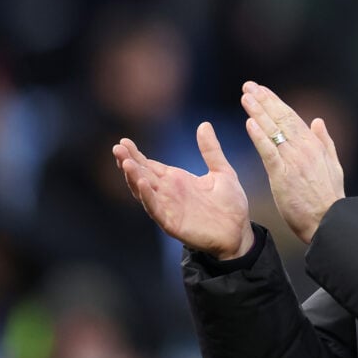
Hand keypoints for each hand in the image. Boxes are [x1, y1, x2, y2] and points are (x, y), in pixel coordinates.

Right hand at [112, 122, 254, 258]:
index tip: (124, 141)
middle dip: (128, 162)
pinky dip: (148, 197)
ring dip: (134, 178)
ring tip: (125, 162)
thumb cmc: (231, 205)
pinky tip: (142, 184)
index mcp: (177, 180)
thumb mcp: (223, 172)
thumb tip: (204, 124)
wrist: (240, 232)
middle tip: (117, 148)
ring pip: (144, 191)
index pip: (150, 165)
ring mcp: (169, 208)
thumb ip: (211, 150)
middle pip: (142, 175)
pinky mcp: (172, 223)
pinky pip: (156, 209)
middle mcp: (169, 193)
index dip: (136, 154)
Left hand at [241, 81, 344, 242]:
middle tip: (249, 86)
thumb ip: (326, 142)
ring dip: (258, 112)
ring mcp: (293, 161)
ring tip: (246, 97)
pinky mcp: (283, 175)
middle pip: (281, 119)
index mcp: (315, 145)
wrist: (328, 220)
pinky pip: (269, 152)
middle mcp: (304, 149)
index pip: (292, 118)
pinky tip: (250, 124)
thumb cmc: (329, 198)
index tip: (262, 91)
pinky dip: (259, 137)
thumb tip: (317, 121)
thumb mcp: (333, 165)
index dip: (275, 102)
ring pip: (273, 131)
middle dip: (264, 101)